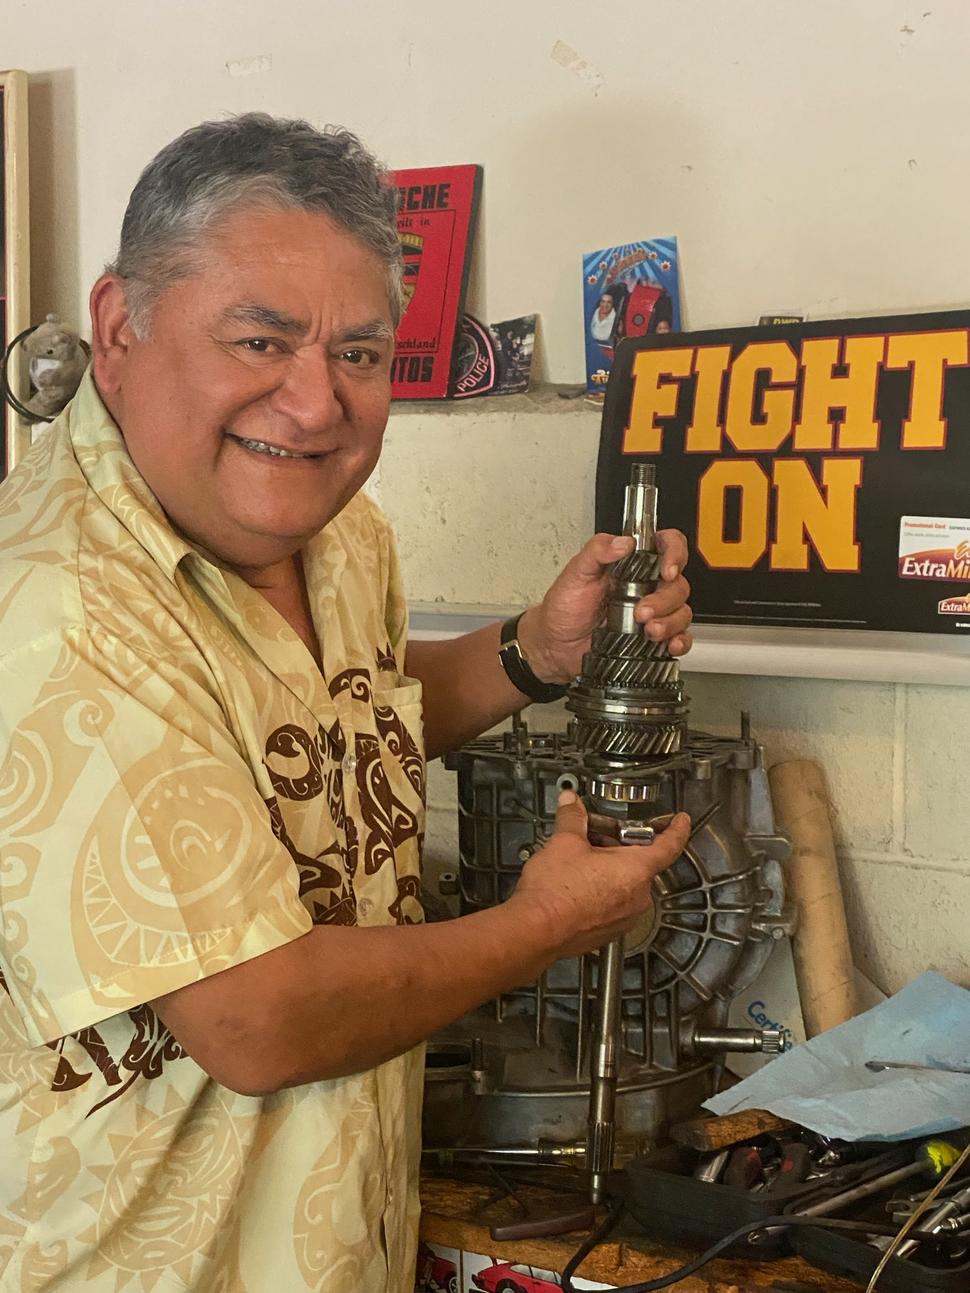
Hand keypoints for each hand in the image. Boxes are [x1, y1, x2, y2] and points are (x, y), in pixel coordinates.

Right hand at [509, 791, 690, 958]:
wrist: (536, 930)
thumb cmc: (555, 892)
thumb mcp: (564, 843)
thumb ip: (573, 819)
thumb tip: (571, 802)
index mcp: (636, 870)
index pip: (669, 845)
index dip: (677, 829)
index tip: (680, 821)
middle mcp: (637, 896)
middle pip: (639, 862)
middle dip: (619, 846)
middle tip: (596, 834)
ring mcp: (625, 917)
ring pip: (626, 884)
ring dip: (609, 869)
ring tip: (580, 860)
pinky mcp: (609, 932)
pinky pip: (614, 904)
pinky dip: (602, 890)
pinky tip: (577, 884)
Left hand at [517, 531, 691, 685]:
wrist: (555, 647)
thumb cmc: (563, 609)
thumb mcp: (575, 574)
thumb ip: (597, 551)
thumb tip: (623, 542)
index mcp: (631, 565)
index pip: (665, 546)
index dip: (674, 554)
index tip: (666, 570)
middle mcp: (645, 586)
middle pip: (678, 584)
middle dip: (664, 600)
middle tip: (641, 611)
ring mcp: (652, 613)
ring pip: (681, 611)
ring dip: (670, 622)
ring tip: (647, 630)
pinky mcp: (653, 638)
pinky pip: (681, 637)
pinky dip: (680, 641)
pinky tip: (668, 643)